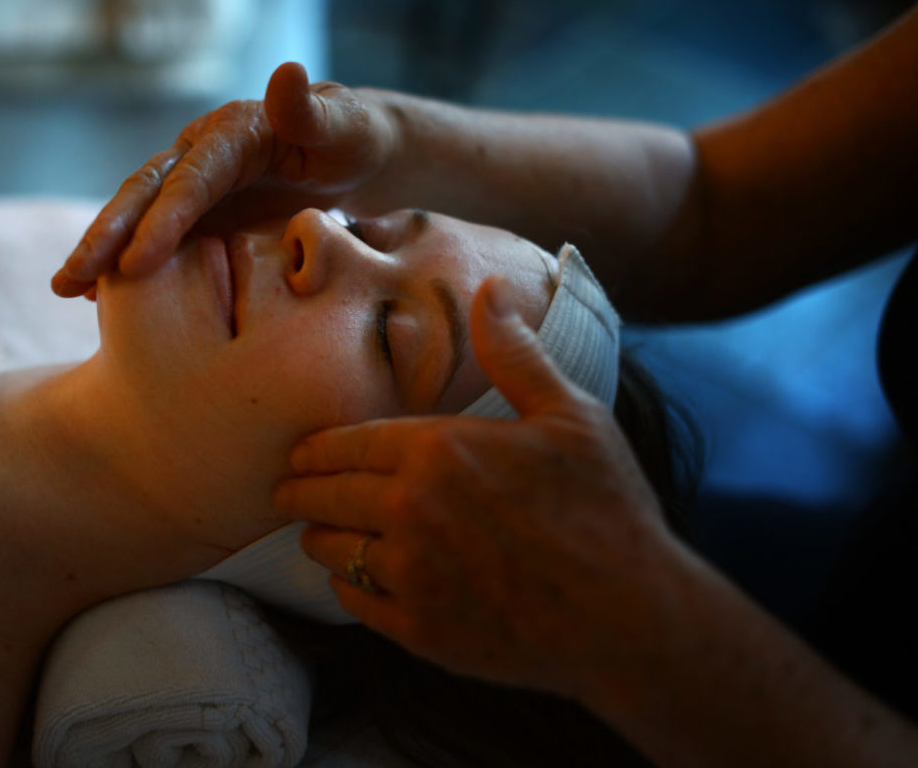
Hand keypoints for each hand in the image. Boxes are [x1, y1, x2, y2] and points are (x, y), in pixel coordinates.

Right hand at [50, 62, 395, 296]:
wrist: (351, 154)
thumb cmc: (354, 140)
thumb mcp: (346, 129)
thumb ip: (314, 113)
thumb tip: (288, 72)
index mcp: (231, 135)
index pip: (191, 180)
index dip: (162, 220)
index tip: (135, 262)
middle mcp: (201, 155)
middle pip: (145, 194)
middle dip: (106, 237)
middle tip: (70, 278)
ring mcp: (196, 186)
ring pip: (138, 218)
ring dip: (102, 252)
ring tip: (65, 289)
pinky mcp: (200, 214)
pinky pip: (156, 240)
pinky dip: (126, 264)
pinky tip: (97, 297)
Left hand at [273, 276, 690, 701]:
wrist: (631, 615)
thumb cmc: (605, 508)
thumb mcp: (570, 415)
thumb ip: (514, 354)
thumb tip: (491, 288)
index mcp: (438, 449)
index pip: (347, 443)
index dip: (316, 448)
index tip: (299, 453)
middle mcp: (410, 509)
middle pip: (325, 495)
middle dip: (299, 491)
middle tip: (286, 492)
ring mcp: (411, 574)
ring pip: (333, 550)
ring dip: (318, 539)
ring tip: (316, 535)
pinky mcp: (420, 629)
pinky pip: (356, 602)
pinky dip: (347, 587)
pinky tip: (353, 580)